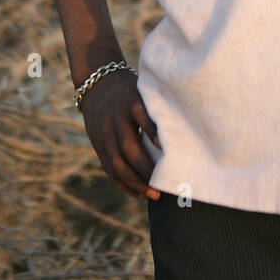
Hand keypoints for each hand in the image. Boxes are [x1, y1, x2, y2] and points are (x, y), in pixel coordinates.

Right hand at [80, 69, 161, 200]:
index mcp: (131, 102)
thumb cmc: (131, 91)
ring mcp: (104, 133)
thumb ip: (157, 110)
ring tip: (152, 195)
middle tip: (163, 185)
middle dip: (145, 169)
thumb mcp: (143, 91)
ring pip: (116, 163)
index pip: (142, 117)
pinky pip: (108, 168)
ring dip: (134, 182)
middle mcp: (116, 118)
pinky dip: (123, 183)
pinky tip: (137, 192)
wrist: (96, 85)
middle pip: (128, 147)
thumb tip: (183, 133)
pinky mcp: (97, 144)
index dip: (152, 132)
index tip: (166, 148)